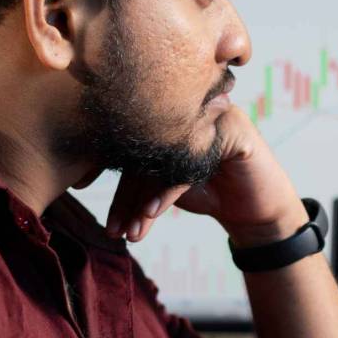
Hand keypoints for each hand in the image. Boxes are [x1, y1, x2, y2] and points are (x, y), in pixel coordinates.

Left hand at [104, 106, 303, 246]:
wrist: (258, 212)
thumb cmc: (210, 192)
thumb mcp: (165, 183)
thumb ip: (136, 173)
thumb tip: (79, 176)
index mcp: (173, 111)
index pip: (132, 138)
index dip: (107, 168)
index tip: (86, 197)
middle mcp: (193, 105)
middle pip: (145, 146)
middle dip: (125, 194)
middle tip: (112, 229)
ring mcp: (215, 112)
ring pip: (165, 155)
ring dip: (142, 199)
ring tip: (129, 232)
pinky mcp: (234, 130)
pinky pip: (190, 161)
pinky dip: (167, 191)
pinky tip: (152, 214)